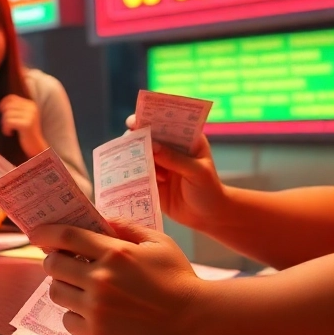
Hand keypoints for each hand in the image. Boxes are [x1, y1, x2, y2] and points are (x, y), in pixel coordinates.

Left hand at [0, 94, 45, 154]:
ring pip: (7, 115)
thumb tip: (2, 104)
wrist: (36, 146)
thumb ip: (16, 109)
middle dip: (4, 117)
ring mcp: (30, 116)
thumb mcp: (24, 117)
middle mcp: (31, 108)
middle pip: (8, 107)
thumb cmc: (26, 132)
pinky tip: (9, 133)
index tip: (0, 111)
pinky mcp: (27, 124)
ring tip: (9, 130)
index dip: (3, 103)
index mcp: (31, 104)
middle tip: (7, 125)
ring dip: (4, 124)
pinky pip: (8, 122)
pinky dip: (6, 129)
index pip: (12, 98)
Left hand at [33, 221, 203, 334]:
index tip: (36, 233)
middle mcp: (101, 280)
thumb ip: (125, 227)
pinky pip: (68, 320)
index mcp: (115, 252)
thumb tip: (98, 217)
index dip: (45, 232)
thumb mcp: (157, 242)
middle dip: (54, 260)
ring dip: (63, 286)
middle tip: (63, 261)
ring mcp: (98, 309)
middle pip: (54, 265)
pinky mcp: (99, 334)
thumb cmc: (178, 278)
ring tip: (77, 285)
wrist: (195, 321)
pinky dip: (74, 314)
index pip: (67, 236)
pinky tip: (90, 310)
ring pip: (57, 292)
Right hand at [127, 113, 224, 231]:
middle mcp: (171, 149)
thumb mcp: (197, 172)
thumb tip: (152, 145)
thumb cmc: (209, 190)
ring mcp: (160, 164)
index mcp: (186, 140)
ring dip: (133, 155)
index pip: (167, 124)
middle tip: (127, 141)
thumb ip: (176, 159)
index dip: (151, 118)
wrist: (208, 216)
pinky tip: (125, 174)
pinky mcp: (152, 180)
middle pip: (149, 137)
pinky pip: (138, 174)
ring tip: (128, 160)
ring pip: (141, 154)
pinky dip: (131, 173)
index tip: (136, 120)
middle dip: (137, 137)